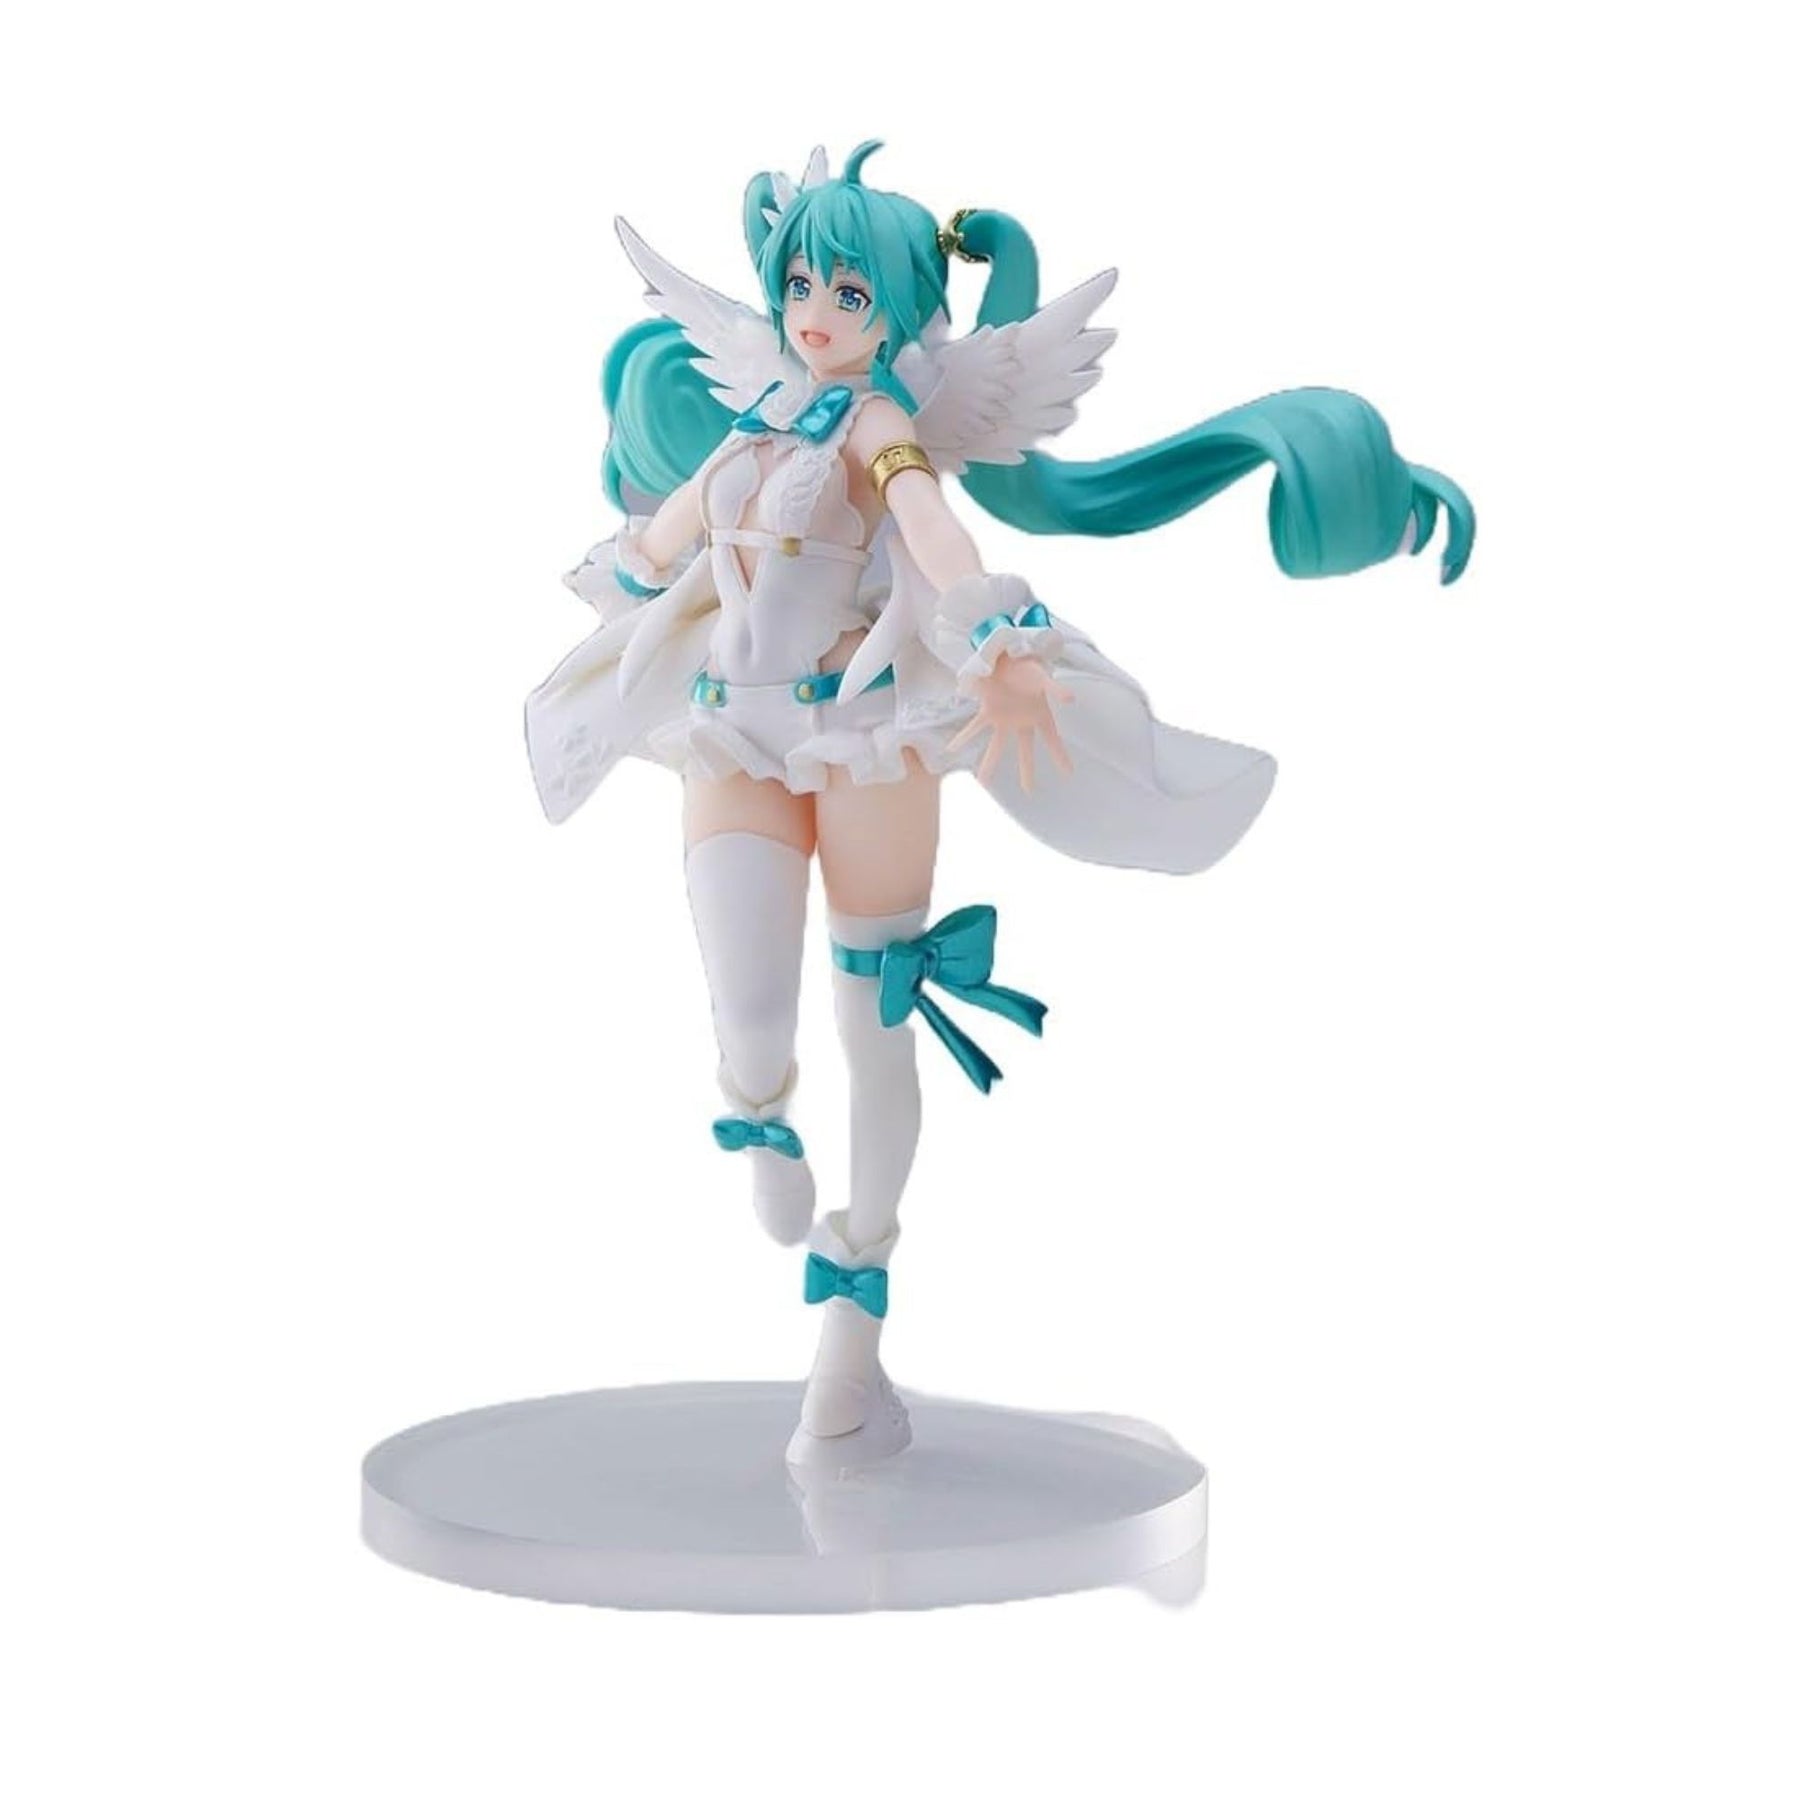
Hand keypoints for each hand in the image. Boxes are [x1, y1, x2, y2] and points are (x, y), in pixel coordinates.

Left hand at [946, 654, 1074, 792]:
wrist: (1010, 655)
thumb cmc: (1030, 667)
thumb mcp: (1045, 677)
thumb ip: (1056, 689)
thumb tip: (1070, 698)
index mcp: (1040, 716)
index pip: (1052, 740)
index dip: (1060, 757)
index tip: (1069, 774)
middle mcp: (1022, 722)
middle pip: (1025, 751)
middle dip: (1027, 771)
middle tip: (1029, 791)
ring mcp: (1004, 719)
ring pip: (996, 746)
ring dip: (989, 763)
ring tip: (982, 781)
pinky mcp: (988, 711)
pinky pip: (974, 727)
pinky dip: (963, 737)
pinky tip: (951, 749)